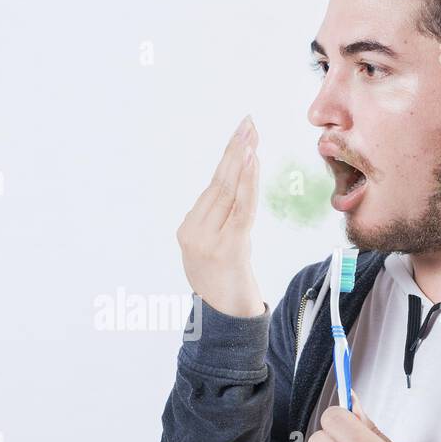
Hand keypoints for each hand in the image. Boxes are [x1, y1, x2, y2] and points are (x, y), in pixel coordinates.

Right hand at [175, 115, 263, 317]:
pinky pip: (241, 208)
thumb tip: (234, 188)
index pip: (213, 187)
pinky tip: (253, 162)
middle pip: (218, 183)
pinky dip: (248, 182)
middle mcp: (194, 231)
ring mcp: (209, 240)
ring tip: (251, 135)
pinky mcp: (228, 247)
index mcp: (187, 229)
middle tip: (247, 122)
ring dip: (241, 160)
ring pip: (228, 192)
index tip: (240, 134)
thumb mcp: (213, 250)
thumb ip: (217, 222)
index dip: (228, 158)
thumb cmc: (224, 285)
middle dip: (234, 150)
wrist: (226, 319)